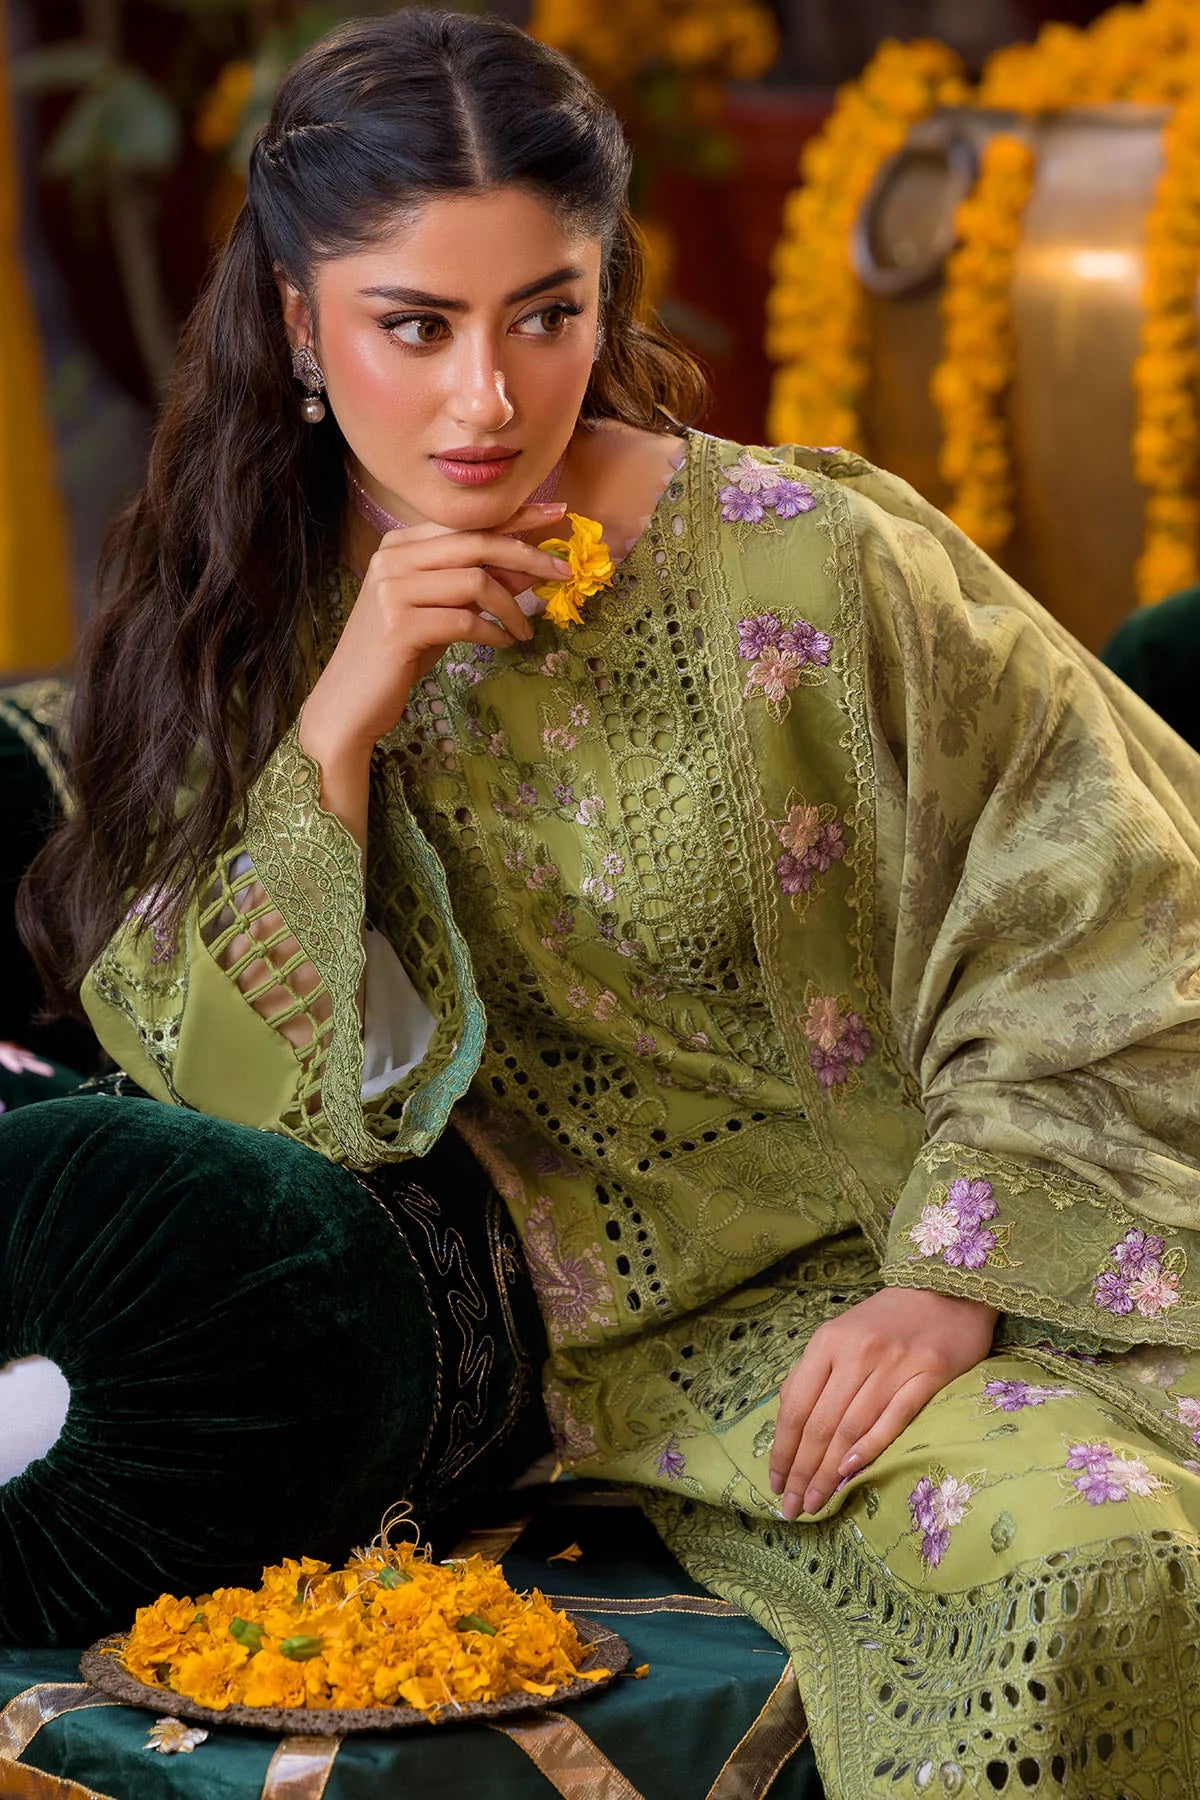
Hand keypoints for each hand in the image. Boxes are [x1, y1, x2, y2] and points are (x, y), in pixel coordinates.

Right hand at [300, 500, 570, 767]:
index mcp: (399, 545)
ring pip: (476, 582)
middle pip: (477, 543)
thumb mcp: (444, 611)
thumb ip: (479, 585)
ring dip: (512, 607)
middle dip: (528, 555)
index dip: (515, 516)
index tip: (558, 513)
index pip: (467, 523)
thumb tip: (532, 564)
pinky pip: (465, 621)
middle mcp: (392, 558)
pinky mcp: (398, 625)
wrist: (350, 701)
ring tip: (524, 630)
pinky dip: (493, 632)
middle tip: (563, 572)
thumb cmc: (399, 655)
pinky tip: (503, 644)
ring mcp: (391, 590)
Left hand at [769, 1288, 997, 1520]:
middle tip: (792, 1508)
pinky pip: (894, 1417)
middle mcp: (856, 1352)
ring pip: (851, 1427)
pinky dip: (870, 1446)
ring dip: (829, 1472)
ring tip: (817, 1502)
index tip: (775, 1482)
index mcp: (828, 1341)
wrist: (946, 1288)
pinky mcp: (929, 1373)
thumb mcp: (841, 1335)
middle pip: (820, 1423)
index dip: (783, 1449)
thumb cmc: (887, 1319)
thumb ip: (815, 1374)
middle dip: (802, 1471)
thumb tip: (789, 1427)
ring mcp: (894, 1363)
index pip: (795, 1406)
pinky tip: (851, 1472)